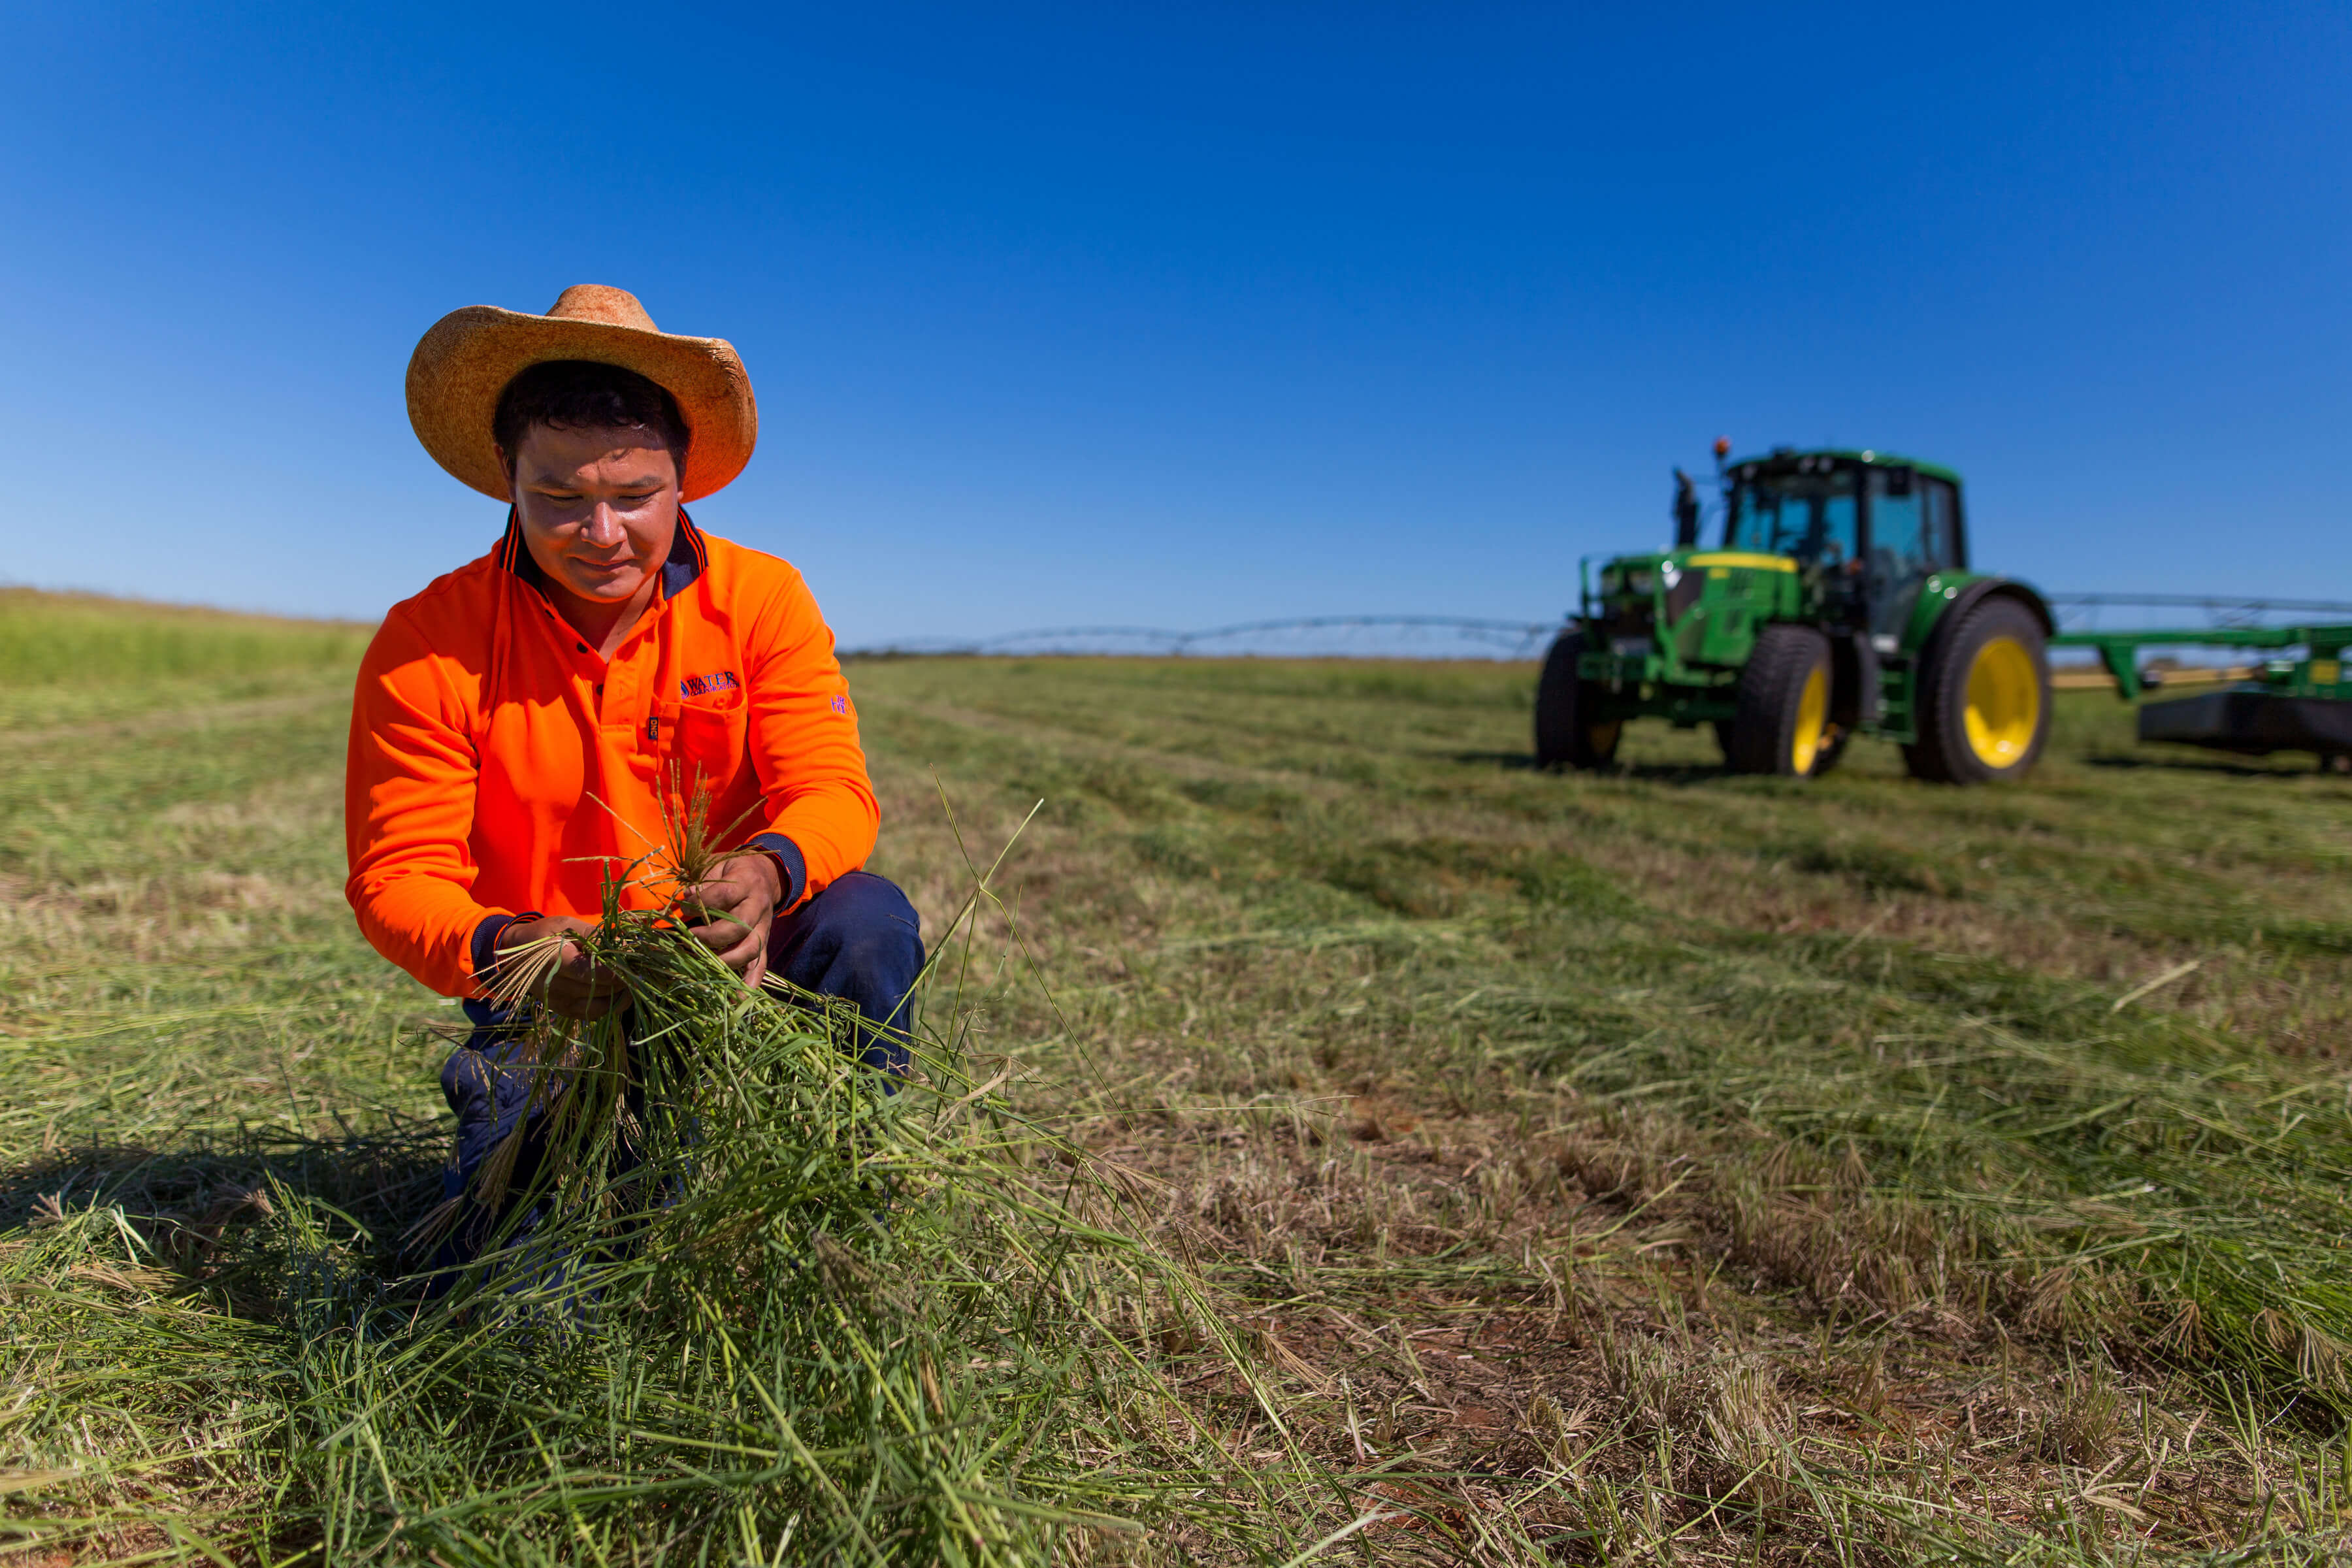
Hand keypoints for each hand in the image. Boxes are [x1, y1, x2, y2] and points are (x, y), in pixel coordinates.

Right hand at [495, 915, 626, 1019]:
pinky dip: (611, 1003)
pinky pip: (596, 1013)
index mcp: (556, 961)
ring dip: (621, 993)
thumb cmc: (545, 935)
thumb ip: (596, 937)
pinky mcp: (565, 1012)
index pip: (596, 973)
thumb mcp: (567, 926)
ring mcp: (560, 1003)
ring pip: (603, 1005)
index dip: (620, 970)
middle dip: (625, 979)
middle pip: (603, 989)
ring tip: (630, 978)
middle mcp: (557, 987)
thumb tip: (626, 948)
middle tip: (637, 968)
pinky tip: (618, 990)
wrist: (517, 957)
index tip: (635, 962)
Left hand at [679, 851, 782, 987]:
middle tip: (690, 938)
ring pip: (750, 950)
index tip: (683, 905)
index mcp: (747, 883)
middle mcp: (758, 906)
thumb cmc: (734, 871)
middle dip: (711, 937)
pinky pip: (760, 966)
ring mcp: (764, 928)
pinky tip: (739, 999)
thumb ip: (703, 882)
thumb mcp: (718, 867)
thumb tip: (686, 898)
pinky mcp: (764, 943)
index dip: (701, 901)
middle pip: (739, 928)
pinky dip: (750, 984)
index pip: (725, 895)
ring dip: (725, 961)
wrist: (765, 874)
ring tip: (703, 965)